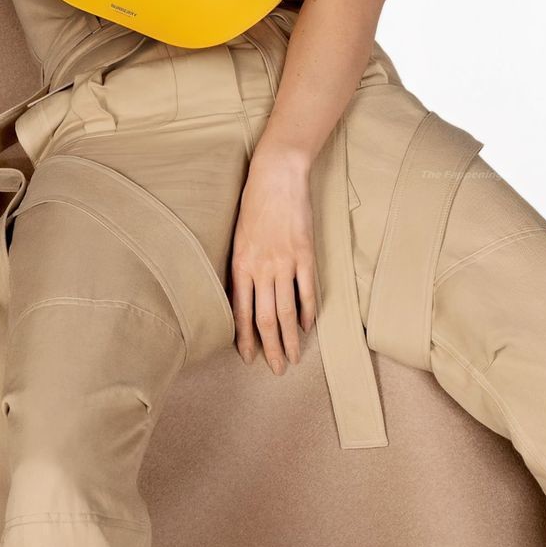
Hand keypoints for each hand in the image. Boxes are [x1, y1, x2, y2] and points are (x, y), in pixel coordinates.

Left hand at [230, 140, 317, 372]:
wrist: (277, 176)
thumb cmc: (254, 204)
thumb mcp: (238, 237)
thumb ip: (241, 268)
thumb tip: (242, 297)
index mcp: (240, 265)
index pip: (242, 313)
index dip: (245, 339)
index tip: (249, 358)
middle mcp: (261, 268)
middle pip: (266, 319)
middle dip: (272, 348)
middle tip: (278, 370)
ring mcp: (285, 262)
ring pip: (287, 311)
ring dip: (290, 338)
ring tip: (294, 357)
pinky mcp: (305, 254)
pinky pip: (307, 291)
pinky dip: (308, 312)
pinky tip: (306, 327)